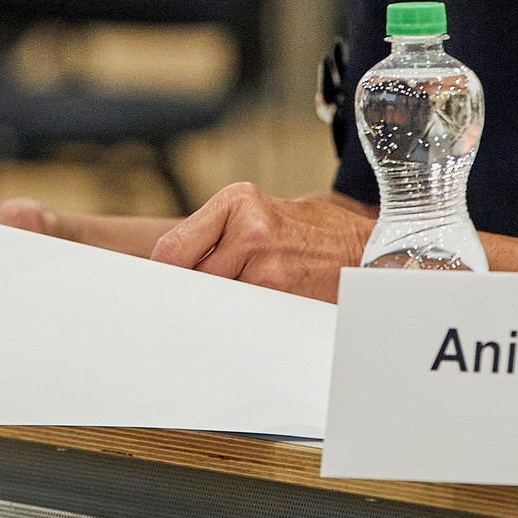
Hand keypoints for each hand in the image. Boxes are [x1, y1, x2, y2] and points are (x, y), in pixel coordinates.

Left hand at [149, 184, 370, 301]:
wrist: (361, 247)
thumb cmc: (304, 231)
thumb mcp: (257, 213)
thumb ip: (213, 234)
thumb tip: (164, 270)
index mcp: (237, 200)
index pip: (172, 249)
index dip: (162, 276)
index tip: (157, 290)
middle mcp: (249, 226)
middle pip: (188, 279)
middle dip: (189, 293)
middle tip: (185, 305)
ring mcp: (265, 262)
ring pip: (212, 299)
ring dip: (215, 306)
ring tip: (234, 300)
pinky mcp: (279, 292)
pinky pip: (238, 313)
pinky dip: (237, 316)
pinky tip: (251, 310)